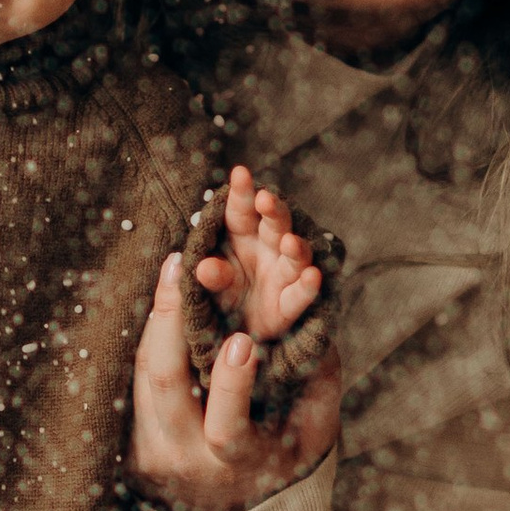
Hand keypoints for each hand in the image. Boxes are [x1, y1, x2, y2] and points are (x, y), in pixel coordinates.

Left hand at [130, 243, 341, 510]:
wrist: (238, 506)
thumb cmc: (292, 449)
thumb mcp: (313, 423)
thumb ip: (313, 374)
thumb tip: (311, 305)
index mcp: (239, 463)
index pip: (227, 430)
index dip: (232, 386)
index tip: (242, 342)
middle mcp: (187, 460)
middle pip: (167, 387)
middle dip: (172, 324)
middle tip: (184, 271)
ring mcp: (152, 449)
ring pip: (143, 374)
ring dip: (159, 318)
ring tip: (175, 271)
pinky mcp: (130, 435)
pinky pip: (136, 373)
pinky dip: (154, 333)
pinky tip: (166, 296)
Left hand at [189, 163, 326, 356]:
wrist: (230, 336)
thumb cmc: (218, 298)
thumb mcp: (205, 287)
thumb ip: (208, 276)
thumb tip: (197, 266)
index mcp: (240, 235)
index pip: (241, 209)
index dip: (242, 193)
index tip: (240, 174)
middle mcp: (266, 249)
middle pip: (274, 225)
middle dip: (273, 211)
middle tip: (266, 199)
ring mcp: (281, 276)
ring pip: (294, 257)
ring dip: (295, 248)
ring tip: (290, 242)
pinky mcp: (288, 306)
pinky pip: (299, 295)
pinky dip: (307, 287)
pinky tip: (312, 277)